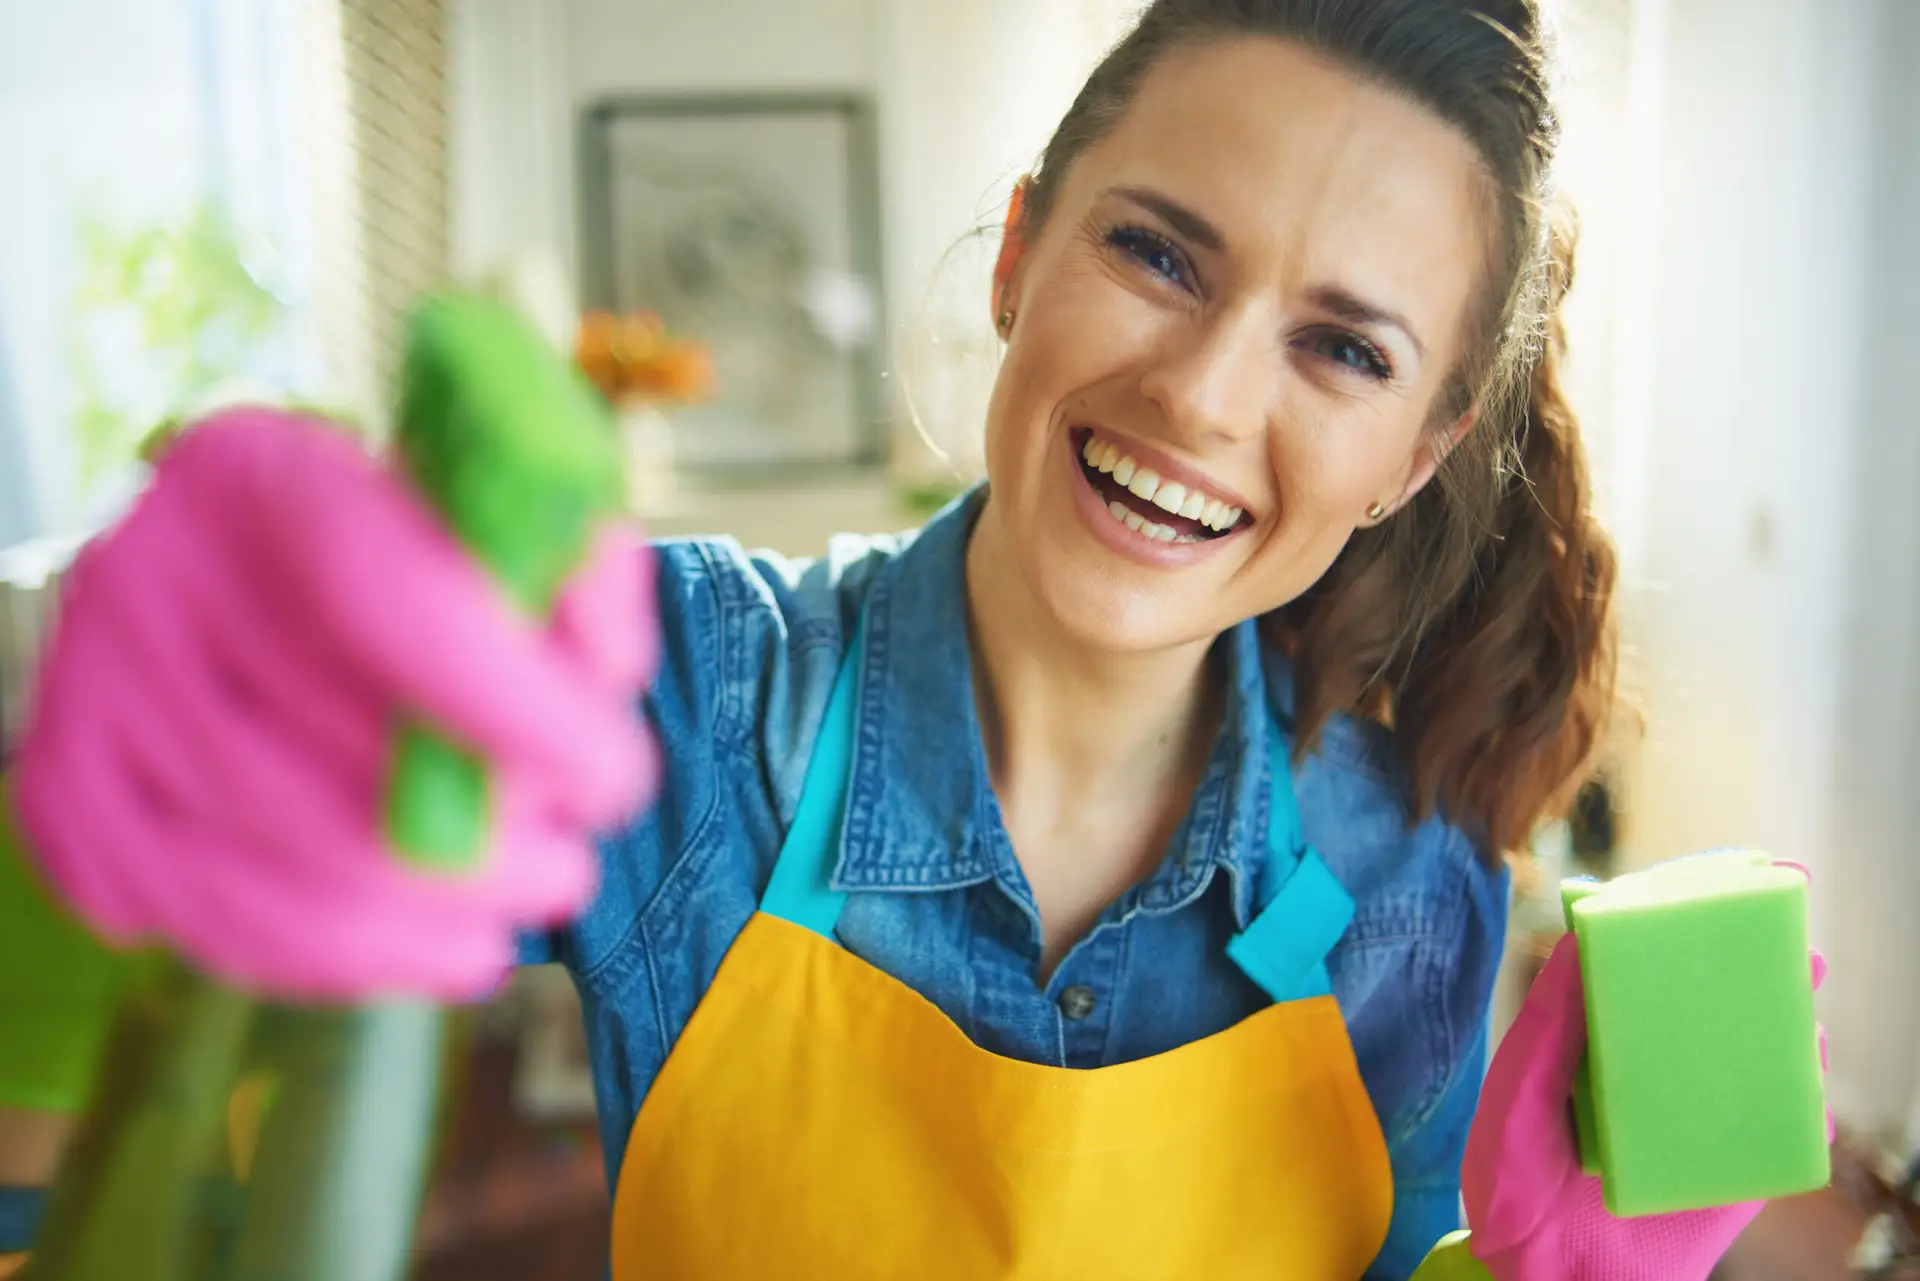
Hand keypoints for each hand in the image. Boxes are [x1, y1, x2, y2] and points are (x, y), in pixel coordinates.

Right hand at [8, 409, 655, 1000]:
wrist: (238, 551)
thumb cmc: (398, 529)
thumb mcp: (499, 499)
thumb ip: (575, 563)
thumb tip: (605, 675)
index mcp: (262, 475)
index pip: (400, 612)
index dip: (527, 720)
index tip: (616, 783)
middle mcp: (148, 578)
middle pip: (346, 784)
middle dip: (499, 856)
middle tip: (572, 865)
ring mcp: (92, 695)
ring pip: (287, 885)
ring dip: (436, 928)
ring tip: (521, 912)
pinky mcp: (69, 792)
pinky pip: (216, 928)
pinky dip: (346, 962)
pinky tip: (429, 944)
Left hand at [1461, 920, 1828, 1280]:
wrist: (1538, 1278)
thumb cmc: (1510, 1185)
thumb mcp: (1514, 1101)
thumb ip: (1544, 1030)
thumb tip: (1573, 942)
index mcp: (1598, 1040)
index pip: (1644, 966)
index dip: (1683, 917)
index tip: (1725, 876)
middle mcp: (1650, 1073)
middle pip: (1711, 1006)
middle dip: (1757, 967)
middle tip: (1794, 939)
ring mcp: (1690, 1124)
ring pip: (1754, 1067)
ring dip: (1792, 1036)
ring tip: (1809, 1012)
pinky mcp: (1721, 1179)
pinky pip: (1772, 1145)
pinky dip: (1801, 1123)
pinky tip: (1814, 1107)